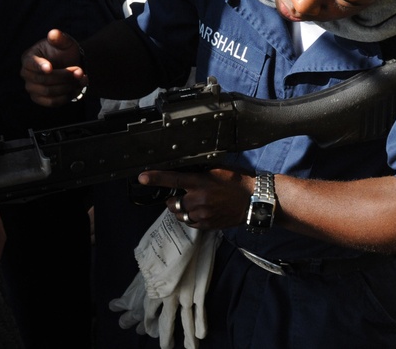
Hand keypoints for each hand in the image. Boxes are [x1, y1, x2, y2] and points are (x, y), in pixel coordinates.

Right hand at [20, 28, 87, 106]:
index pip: (31, 63)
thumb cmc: (64, 52)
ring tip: (82, 78)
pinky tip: (77, 88)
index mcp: (29, 57)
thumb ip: (59, 38)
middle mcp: (27, 74)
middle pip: (43, 79)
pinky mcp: (40, 99)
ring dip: (68, 86)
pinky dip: (67, 96)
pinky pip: (53, 102)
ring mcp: (32, 88)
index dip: (39, 66)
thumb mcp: (65, 42)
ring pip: (49, 92)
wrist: (70, 65)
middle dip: (64, 76)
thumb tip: (53, 33)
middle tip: (80, 71)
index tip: (49, 68)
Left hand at [138, 169, 252, 230]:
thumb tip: (183, 171)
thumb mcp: (217, 170)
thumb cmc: (237, 182)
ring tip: (193, 203)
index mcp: (201, 183)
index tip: (142, 177)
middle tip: (182, 194)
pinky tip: (200, 211)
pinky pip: (190, 222)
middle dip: (173, 198)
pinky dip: (190, 217)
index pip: (173, 179)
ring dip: (182, 209)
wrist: (253, 200)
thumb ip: (198, 173)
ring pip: (180, 214)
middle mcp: (199, 200)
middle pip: (173, 203)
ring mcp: (202, 214)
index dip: (156, 178)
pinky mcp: (207, 225)